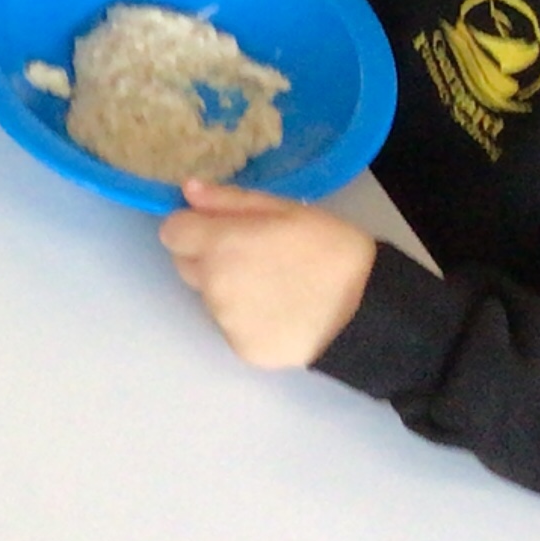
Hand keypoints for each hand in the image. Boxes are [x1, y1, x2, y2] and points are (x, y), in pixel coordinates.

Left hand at [160, 180, 377, 367]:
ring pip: (209, 297)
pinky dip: (247, 319)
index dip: (191, 226)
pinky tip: (280, 311)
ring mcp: (225, 321)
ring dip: (228, 288)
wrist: (368, 311)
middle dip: (208, 257)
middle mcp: (213, 285)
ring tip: (275, 285)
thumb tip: (187, 190)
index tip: (217, 227)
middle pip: (186, 265)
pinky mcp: (241, 350)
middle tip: (253, 255)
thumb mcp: (287, 210)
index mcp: (221, 245)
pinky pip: (230, 326)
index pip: (171, 232)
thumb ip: (230, 201)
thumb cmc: (331, 249)